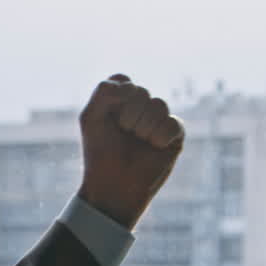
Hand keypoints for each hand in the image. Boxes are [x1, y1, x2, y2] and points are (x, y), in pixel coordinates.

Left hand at [77, 74, 185, 228]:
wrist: (113, 184)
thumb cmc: (100, 152)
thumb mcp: (91, 118)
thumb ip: (104, 92)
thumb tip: (132, 87)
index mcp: (119, 100)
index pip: (123, 80)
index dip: (116, 97)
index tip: (108, 116)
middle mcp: (140, 106)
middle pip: (141, 92)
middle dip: (128, 116)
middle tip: (123, 134)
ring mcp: (158, 119)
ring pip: (159, 105)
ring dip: (143, 128)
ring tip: (137, 143)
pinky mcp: (175, 135)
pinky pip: (172, 124)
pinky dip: (159, 138)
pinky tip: (153, 148)